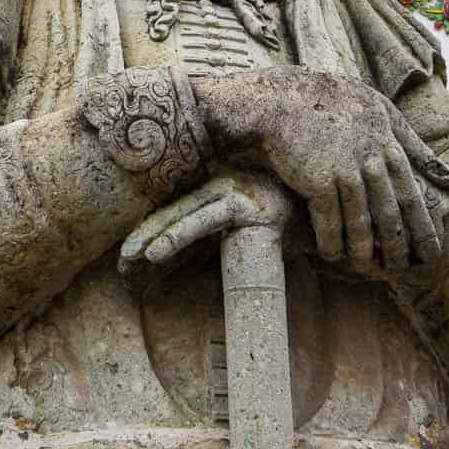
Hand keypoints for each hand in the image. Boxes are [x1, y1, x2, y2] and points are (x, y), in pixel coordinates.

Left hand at [119, 170, 291, 274]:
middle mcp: (222, 185)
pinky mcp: (246, 205)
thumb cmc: (287, 230)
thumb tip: (179, 264)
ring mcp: (234, 192)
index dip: (148, 232)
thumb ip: (216, 239)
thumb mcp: (243, 233)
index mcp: (218, 189)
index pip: (175, 210)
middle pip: (172, 211)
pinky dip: (177, 236)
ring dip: (154, 237)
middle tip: (120, 263)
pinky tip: (156, 252)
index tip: (127, 261)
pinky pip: (204, 221)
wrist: (328, 223)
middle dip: (143, 236)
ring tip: (132, 258)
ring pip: (183, 214)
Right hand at [192, 69, 448, 273]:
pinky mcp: (318, 181)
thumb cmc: (332, 104)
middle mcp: (370, 161)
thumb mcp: (380, 111)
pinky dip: (331, 242)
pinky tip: (331, 254)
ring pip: (361, 223)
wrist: (280, 102)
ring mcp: (345, 172)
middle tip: (400, 269)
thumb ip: (414, 144)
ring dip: (363, 250)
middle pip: (390, 214)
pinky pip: (329, 222)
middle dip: (397, 246)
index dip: (422, 228)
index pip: (412, 195)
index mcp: (387, 144)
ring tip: (365, 267)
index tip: (431, 253)